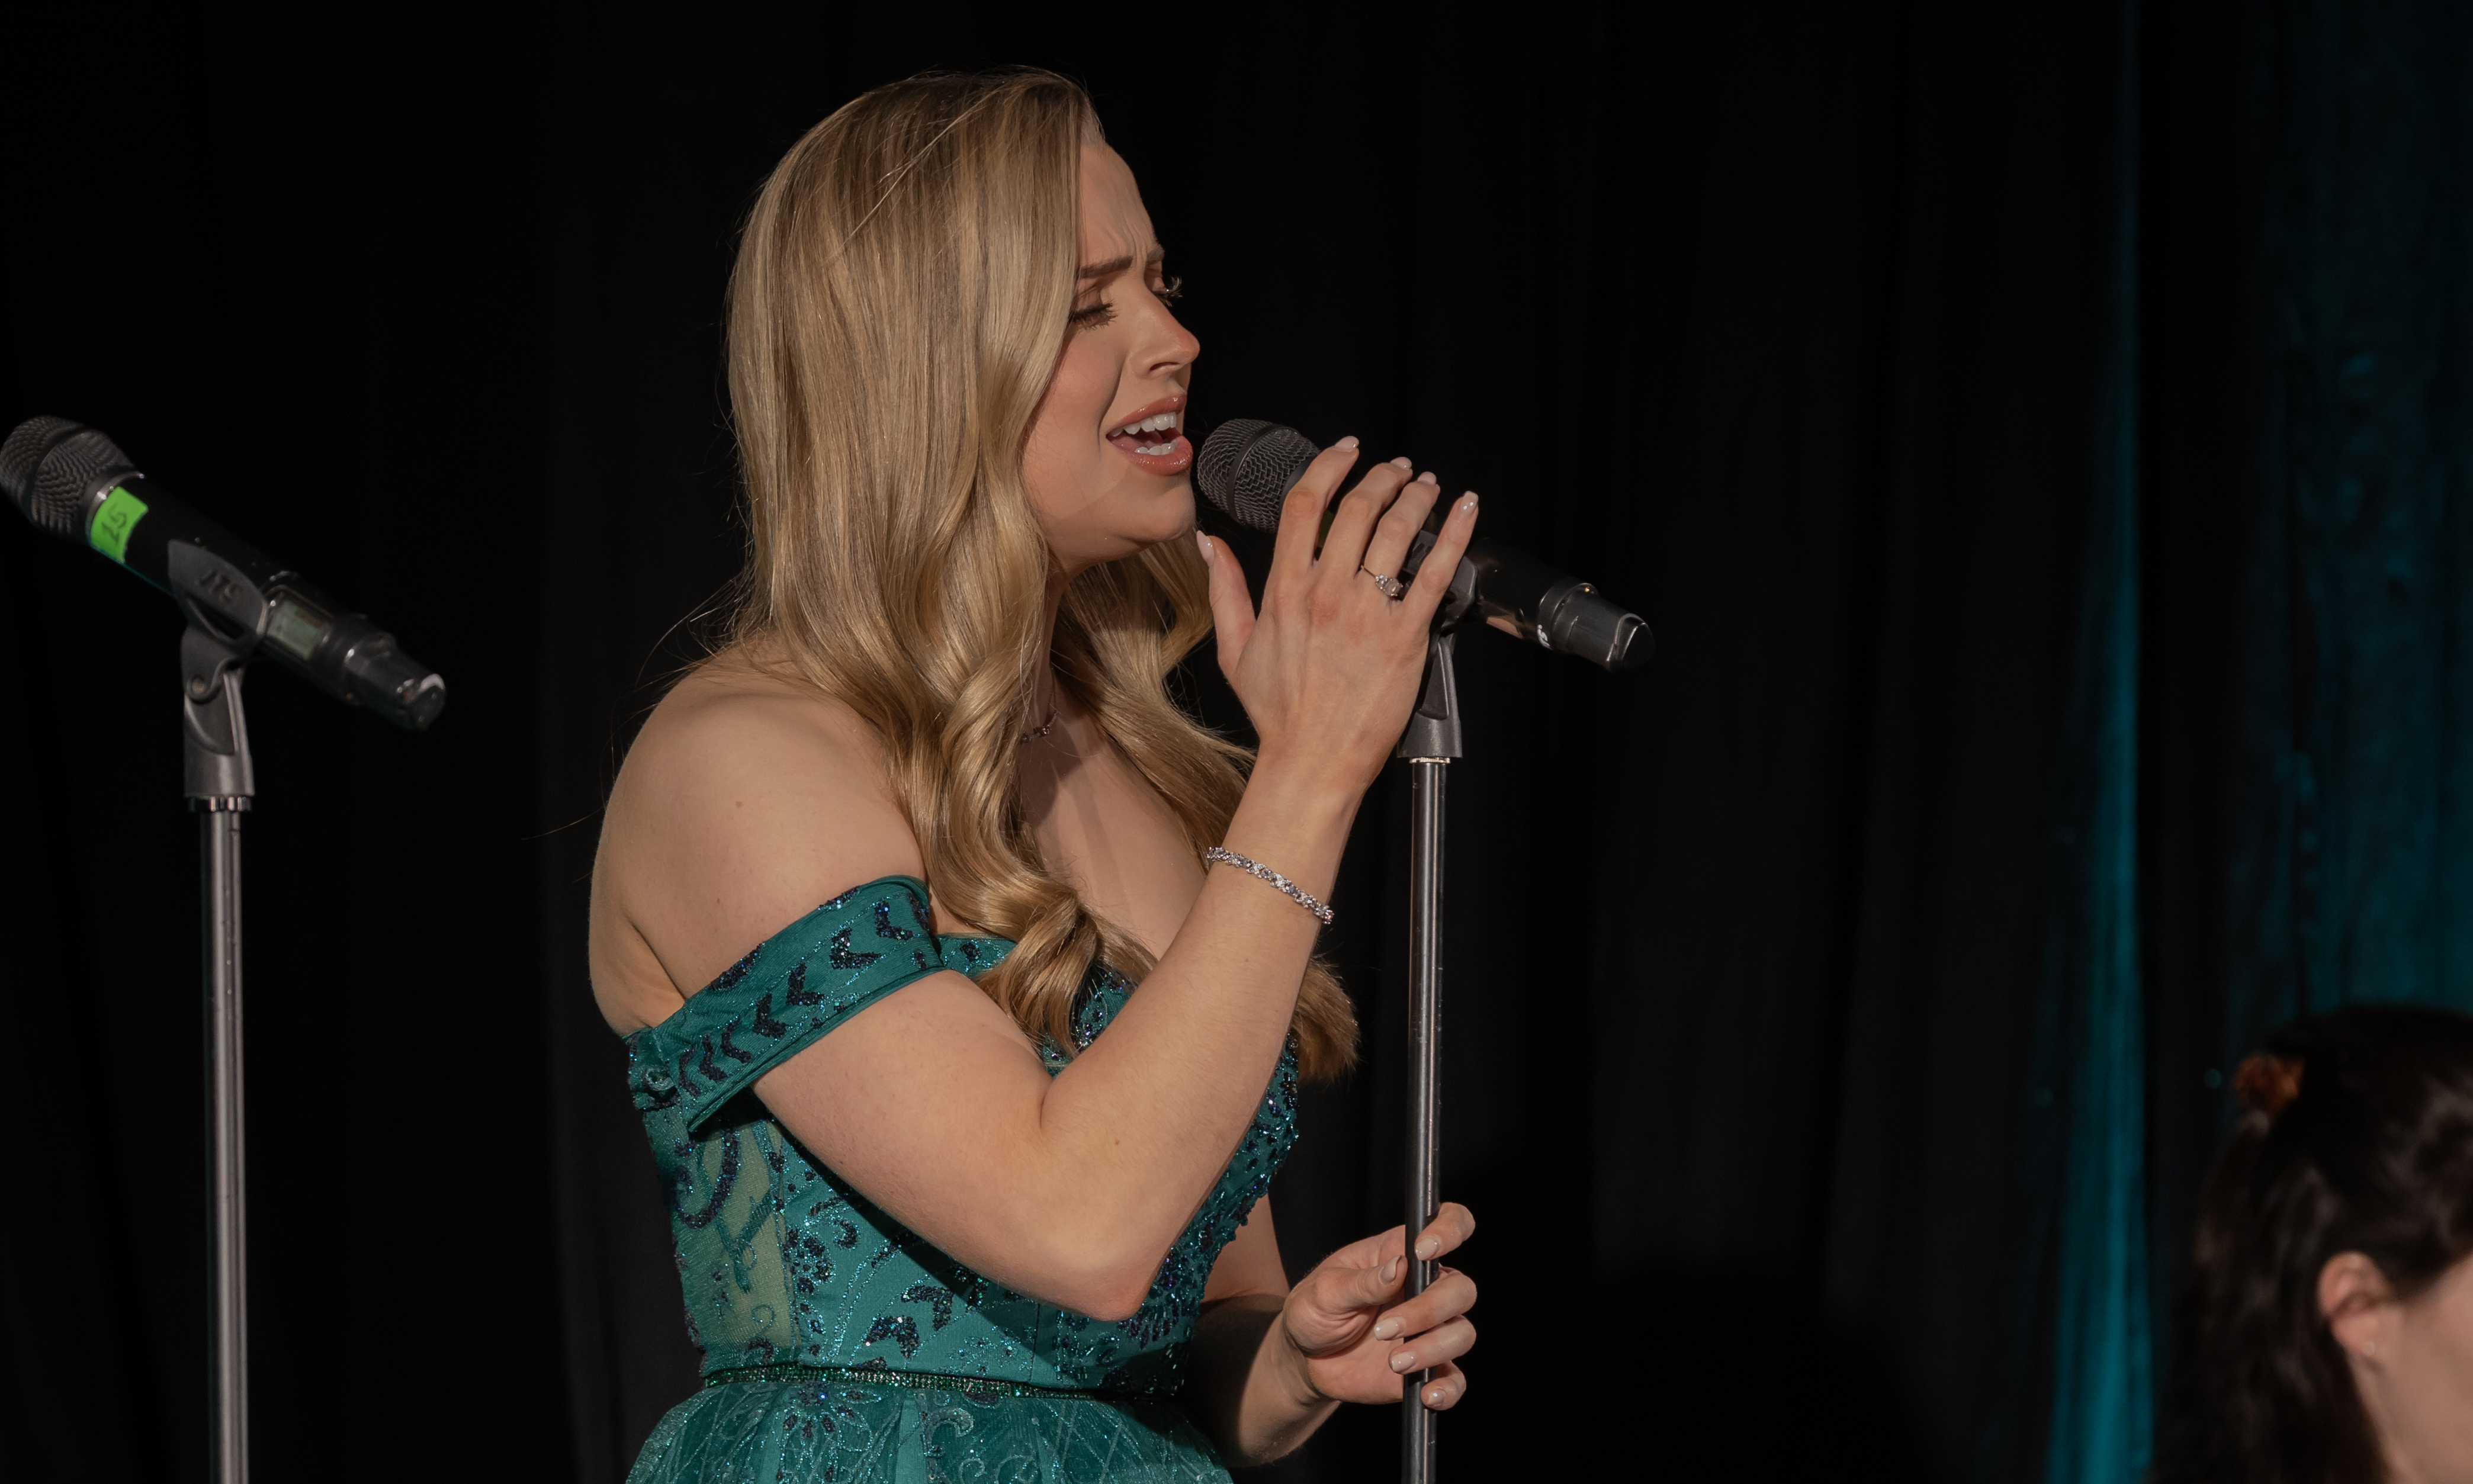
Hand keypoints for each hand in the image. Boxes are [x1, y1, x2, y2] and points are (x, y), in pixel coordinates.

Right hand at [1199, 444, 1479, 795]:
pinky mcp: (1404, 638)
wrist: (1312, 761)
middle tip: (1400, 468)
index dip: (1329, 466)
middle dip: (1383, 476)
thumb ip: (1224, 590)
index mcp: (1285, 591)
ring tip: (1428, 486)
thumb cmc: (1278, 713)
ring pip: (1397, 530)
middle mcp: (1326, 594)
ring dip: (1417, 496)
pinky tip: (1466, 510)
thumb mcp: (1234, 649)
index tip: (1347, 451)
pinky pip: (1435, 573)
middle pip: (1357, 507)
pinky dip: (1456, 534)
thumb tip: (1209, 545)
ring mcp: (1366, 614)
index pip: (1305, 505)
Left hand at [1277, 1203, 1476, 1410]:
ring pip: (1462, 1332)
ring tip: (1394, 1361)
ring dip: (1433, 1347)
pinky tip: (1427, 1395)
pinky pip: (1454, 1379)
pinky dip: (1448, 1388)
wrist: (1304, 1358)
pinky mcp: (1427, 1367)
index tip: (1425, 1250)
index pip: (1448, 1225)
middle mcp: (1425, 1289)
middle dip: (1429, 1309)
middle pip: (1460, 1289)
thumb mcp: (1325, 1291)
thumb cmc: (1314, 1309)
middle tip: (1385, 1329)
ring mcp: (1430, 1330)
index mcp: (1402, 1255)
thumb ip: (1362, 1281)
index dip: (1450, 1230)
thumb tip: (1398, 1266)